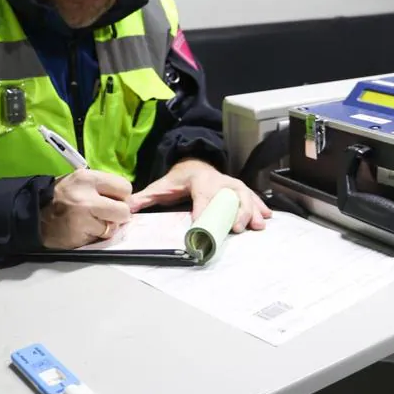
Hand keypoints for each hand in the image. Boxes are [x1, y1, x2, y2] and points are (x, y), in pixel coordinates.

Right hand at [39, 170, 132, 248]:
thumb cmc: (60, 197)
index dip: (122, 196)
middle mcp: (86, 196)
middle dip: (118, 214)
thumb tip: (132, 201)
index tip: (113, 199)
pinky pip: (100, 238)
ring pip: (113, 227)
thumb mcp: (80, 183)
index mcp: (87, 178)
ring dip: (106, 227)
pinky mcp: (80, 234)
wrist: (32, 215)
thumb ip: (105, 189)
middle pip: (124, 210)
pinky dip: (95, 236)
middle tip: (105, 214)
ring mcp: (83, 217)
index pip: (125, 187)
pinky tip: (83, 230)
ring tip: (90, 222)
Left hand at [128, 159, 271, 232]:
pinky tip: (266, 218)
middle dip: (235, 212)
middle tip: (237, 228)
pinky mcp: (240, 189)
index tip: (200, 224)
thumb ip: (146, 198)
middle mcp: (219, 181)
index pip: (202, 196)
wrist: (196, 165)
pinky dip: (260, 207)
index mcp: (199, 181)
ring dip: (251, 211)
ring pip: (245, 196)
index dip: (202, 209)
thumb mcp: (162, 186)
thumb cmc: (179, 179)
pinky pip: (252, 197)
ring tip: (257, 226)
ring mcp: (232, 185)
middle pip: (230, 196)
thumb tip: (127, 208)